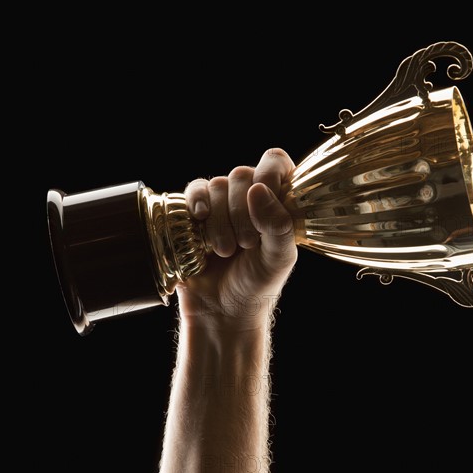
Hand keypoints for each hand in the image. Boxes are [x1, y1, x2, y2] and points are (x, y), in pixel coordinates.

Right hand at [177, 148, 297, 329]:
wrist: (221, 310)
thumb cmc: (256, 284)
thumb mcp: (278, 259)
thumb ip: (278, 224)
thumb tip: (257, 188)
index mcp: (277, 202)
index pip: (276, 162)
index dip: (269, 173)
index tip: (262, 199)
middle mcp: (249, 197)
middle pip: (243, 175)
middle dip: (242, 212)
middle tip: (245, 244)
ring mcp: (221, 204)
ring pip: (217, 185)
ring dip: (219, 221)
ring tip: (225, 251)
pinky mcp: (195, 212)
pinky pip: (193, 191)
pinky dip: (196, 203)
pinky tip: (200, 220)